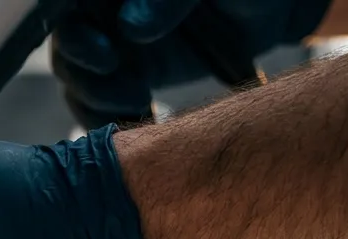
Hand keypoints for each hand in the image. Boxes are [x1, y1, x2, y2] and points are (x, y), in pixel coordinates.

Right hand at [52, 0, 332, 127]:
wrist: (278, 11)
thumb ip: (169, 0)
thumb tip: (131, 29)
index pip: (70, 8)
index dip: (76, 35)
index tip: (107, 58)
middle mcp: (109, 11)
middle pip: (69, 45)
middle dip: (85, 75)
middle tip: (128, 90)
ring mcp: (117, 44)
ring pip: (78, 77)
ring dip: (96, 100)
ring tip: (136, 104)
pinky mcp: (131, 75)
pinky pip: (99, 102)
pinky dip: (107, 118)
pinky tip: (138, 118)